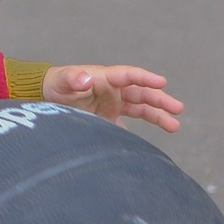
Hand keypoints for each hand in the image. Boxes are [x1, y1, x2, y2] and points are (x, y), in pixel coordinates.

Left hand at [44, 63, 183, 130]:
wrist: (45, 97)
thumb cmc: (55, 85)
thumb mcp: (61, 81)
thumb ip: (72, 79)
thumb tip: (85, 79)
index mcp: (106, 78)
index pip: (130, 76)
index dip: (146, 78)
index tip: (162, 82)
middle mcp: (114, 91)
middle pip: (142, 93)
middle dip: (160, 100)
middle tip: (178, 109)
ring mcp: (113, 105)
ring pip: (141, 109)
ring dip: (158, 116)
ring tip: (174, 126)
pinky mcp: (109, 120)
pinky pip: (128, 126)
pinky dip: (138, 134)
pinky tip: (148, 147)